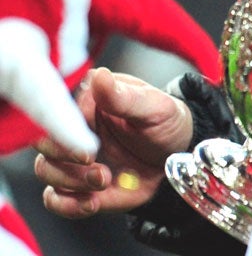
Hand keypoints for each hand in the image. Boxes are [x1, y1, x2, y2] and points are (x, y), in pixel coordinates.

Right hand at [35, 68, 192, 217]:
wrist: (177, 156)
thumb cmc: (166, 122)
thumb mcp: (154, 107)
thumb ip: (123, 96)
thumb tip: (100, 76)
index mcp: (91, 100)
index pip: (58, 112)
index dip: (66, 132)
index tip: (87, 147)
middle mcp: (75, 128)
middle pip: (43, 142)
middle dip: (64, 158)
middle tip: (93, 162)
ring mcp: (73, 158)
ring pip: (46, 170)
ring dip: (70, 181)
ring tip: (104, 180)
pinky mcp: (77, 184)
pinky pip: (55, 198)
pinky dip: (67, 204)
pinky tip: (92, 202)